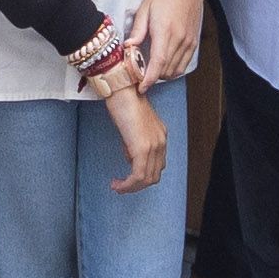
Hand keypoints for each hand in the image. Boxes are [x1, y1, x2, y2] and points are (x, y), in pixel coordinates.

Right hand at [98, 76, 168, 192]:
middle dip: (137, 185)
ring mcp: (153, 146)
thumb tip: (130, 156)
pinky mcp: (142, 149)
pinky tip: (117, 184)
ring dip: (131, 187)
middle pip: (154, 175)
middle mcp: (161, 142)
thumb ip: (135, 141)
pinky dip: (127, 184)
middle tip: (121, 186)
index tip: (128, 178)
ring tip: (117, 186)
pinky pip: (138, 175)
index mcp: (160, 135)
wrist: (122, 90)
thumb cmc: (124, 102)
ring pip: (147, 178)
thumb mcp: (133, 126)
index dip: (142, 175)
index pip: (157, 165)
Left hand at [130, 0, 205, 84]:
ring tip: (151, 69)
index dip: (149, 79)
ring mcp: (189, 42)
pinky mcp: (194, 43)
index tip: (141, 87)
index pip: (158, 63)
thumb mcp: (145, 9)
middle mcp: (179, 40)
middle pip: (166, 70)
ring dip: (162, 74)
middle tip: (140, 74)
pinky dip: (173, 69)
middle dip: (152, 77)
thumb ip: (138, 31)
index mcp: (165, 31)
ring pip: (175, 70)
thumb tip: (128, 48)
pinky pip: (184, 64)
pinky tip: (163, 63)